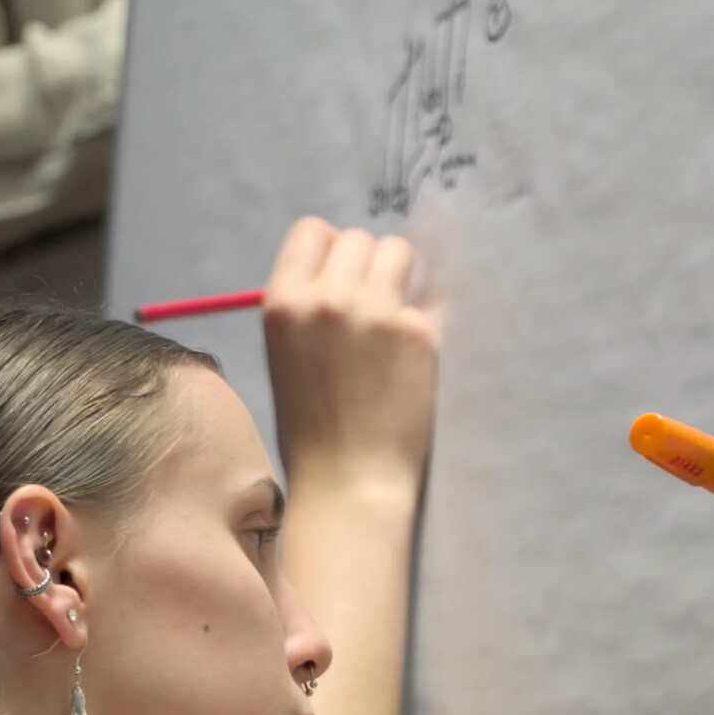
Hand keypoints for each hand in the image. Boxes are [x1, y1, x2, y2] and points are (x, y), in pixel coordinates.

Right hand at [263, 218, 439, 498]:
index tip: (343, 279)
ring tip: (394, 326)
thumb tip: (352, 263)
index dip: (330, 252)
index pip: (312, 231)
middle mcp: (327, 300)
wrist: (350, 483)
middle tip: (373, 312)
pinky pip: (430, 297)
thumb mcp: (286, 357)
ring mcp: (376, 313)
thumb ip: (310, 308)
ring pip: (398, 252)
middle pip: (358, 239)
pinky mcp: (419, 333)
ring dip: (400, 279)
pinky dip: (426, 317)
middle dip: (368, 267)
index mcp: (283, 303)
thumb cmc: (315, 429)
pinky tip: (414, 356)